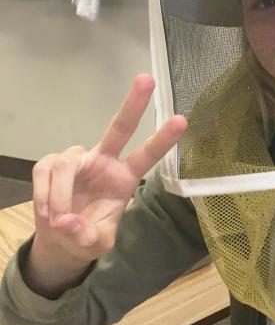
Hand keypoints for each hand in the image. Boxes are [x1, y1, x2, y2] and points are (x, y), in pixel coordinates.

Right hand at [31, 74, 186, 267]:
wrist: (60, 238)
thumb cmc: (86, 236)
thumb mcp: (94, 245)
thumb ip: (86, 236)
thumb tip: (68, 221)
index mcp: (125, 178)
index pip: (147, 156)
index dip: (163, 139)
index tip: (182, 120)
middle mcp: (104, 161)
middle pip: (119, 127)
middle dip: (133, 104)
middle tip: (147, 79)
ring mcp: (78, 160)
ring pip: (66, 164)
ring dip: (59, 196)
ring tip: (59, 221)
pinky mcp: (51, 163)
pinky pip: (44, 173)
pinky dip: (43, 196)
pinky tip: (47, 213)